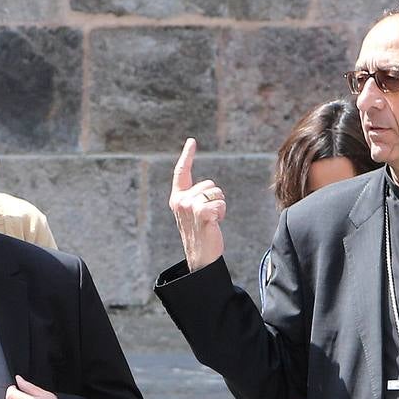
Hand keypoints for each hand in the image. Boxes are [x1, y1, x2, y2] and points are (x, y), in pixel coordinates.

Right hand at [169, 137, 226, 272]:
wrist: (200, 257)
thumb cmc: (199, 234)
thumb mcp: (192, 213)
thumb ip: (195, 198)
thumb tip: (209, 188)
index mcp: (177, 198)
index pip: (181, 172)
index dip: (187, 155)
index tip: (192, 141)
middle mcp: (181, 200)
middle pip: (209, 184)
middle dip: (215, 198)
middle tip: (208, 217)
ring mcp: (190, 207)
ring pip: (217, 193)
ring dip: (219, 206)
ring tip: (211, 221)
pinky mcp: (202, 213)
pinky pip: (220, 204)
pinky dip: (222, 213)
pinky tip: (214, 224)